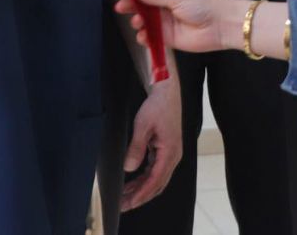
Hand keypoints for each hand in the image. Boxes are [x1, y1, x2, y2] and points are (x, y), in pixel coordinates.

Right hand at [112, 0, 244, 53]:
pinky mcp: (166, 37)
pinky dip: (144, 36)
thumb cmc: (203, 4)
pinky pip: (150, 36)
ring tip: (137, 22)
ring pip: (143, 20)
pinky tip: (143, 36)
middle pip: (141, 2)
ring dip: (136, 20)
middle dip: (129, 3)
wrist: (220, 26)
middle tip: (121, 6)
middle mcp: (164, 3)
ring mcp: (164, 20)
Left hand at [122, 75, 181, 210]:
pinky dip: (144, 178)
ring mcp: (170, 154)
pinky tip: (133, 181)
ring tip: (125, 196)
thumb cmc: (158, 105)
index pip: (155, 181)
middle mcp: (173, 156)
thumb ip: (136, 147)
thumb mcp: (143, 125)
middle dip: (140, 196)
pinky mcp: (166, 150)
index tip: (129, 203)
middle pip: (157, 184)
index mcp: (170, 152)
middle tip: (123, 205)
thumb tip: (129, 168)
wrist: (167, 91)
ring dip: (141, 188)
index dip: (141, 194)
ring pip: (156, 179)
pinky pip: (155, 170)